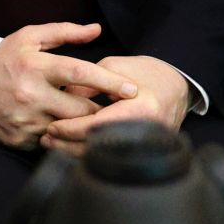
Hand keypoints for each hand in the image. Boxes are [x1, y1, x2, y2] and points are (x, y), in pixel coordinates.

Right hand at [0, 22, 137, 148]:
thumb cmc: (3, 58)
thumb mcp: (29, 37)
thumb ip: (64, 32)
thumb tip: (96, 30)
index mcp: (36, 66)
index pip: (79, 74)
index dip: (108, 82)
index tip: (132, 90)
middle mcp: (30, 94)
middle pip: (81, 109)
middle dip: (104, 111)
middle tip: (121, 110)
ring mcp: (25, 120)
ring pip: (69, 129)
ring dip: (85, 126)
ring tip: (101, 123)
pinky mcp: (20, 139)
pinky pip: (52, 142)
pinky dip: (63, 136)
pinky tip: (70, 130)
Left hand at [42, 55, 190, 156]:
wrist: (176, 87)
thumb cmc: (145, 73)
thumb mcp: (113, 67)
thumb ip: (86, 83)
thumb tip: (58, 98)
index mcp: (141, 108)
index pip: (97, 126)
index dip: (71, 128)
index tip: (52, 126)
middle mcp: (145, 131)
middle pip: (98, 146)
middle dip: (69, 144)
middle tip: (47, 138)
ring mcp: (146, 145)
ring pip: (103, 156)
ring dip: (75, 151)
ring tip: (53, 144)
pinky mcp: (143, 151)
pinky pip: (110, 156)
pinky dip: (89, 152)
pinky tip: (72, 147)